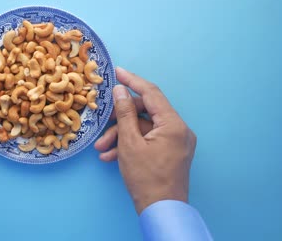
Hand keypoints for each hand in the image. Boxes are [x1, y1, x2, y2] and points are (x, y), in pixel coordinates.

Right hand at [95, 67, 196, 213]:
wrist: (161, 210)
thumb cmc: (145, 177)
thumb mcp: (129, 143)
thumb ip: (125, 114)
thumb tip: (120, 90)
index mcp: (173, 124)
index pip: (151, 93)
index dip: (132, 81)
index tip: (117, 72)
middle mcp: (179, 129)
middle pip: (146, 112)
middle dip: (121, 120)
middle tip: (103, 123)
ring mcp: (176, 141)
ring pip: (145, 128)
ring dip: (122, 136)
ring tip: (102, 149)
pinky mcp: (171, 152)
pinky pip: (149, 140)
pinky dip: (131, 145)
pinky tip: (111, 156)